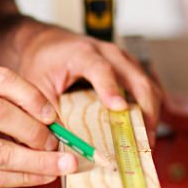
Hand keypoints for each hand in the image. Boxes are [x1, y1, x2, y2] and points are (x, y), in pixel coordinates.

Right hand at [0, 67, 81, 187]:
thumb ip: (11, 112)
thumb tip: (55, 125)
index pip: (0, 79)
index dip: (32, 97)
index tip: (53, 116)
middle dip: (34, 130)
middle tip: (54, 143)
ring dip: (37, 161)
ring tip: (60, 164)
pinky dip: (23, 177)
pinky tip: (41, 176)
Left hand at [16, 24, 162, 142]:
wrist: (48, 42)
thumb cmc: (43, 61)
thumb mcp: (36, 86)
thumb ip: (48, 112)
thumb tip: (58, 145)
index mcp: (82, 53)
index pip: (101, 69)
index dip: (111, 88)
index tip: (119, 108)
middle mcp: (109, 53)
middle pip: (137, 79)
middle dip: (145, 111)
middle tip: (143, 141)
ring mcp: (123, 60)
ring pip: (148, 86)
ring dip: (151, 114)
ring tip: (146, 142)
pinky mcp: (129, 70)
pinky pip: (147, 89)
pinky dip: (149, 110)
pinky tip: (144, 131)